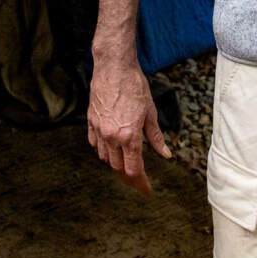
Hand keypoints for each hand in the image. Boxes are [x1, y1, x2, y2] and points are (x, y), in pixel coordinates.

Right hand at [87, 56, 171, 195]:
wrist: (113, 67)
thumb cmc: (134, 86)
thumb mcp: (150, 112)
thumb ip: (155, 137)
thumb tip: (165, 154)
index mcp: (129, 136)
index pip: (134, 170)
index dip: (141, 183)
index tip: (147, 190)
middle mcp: (112, 136)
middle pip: (118, 168)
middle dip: (129, 177)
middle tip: (139, 181)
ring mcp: (99, 129)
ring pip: (104, 157)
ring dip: (115, 164)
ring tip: (126, 164)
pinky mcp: (90, 121)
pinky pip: (94, 144)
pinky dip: (102, 150)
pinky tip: (110, 149)